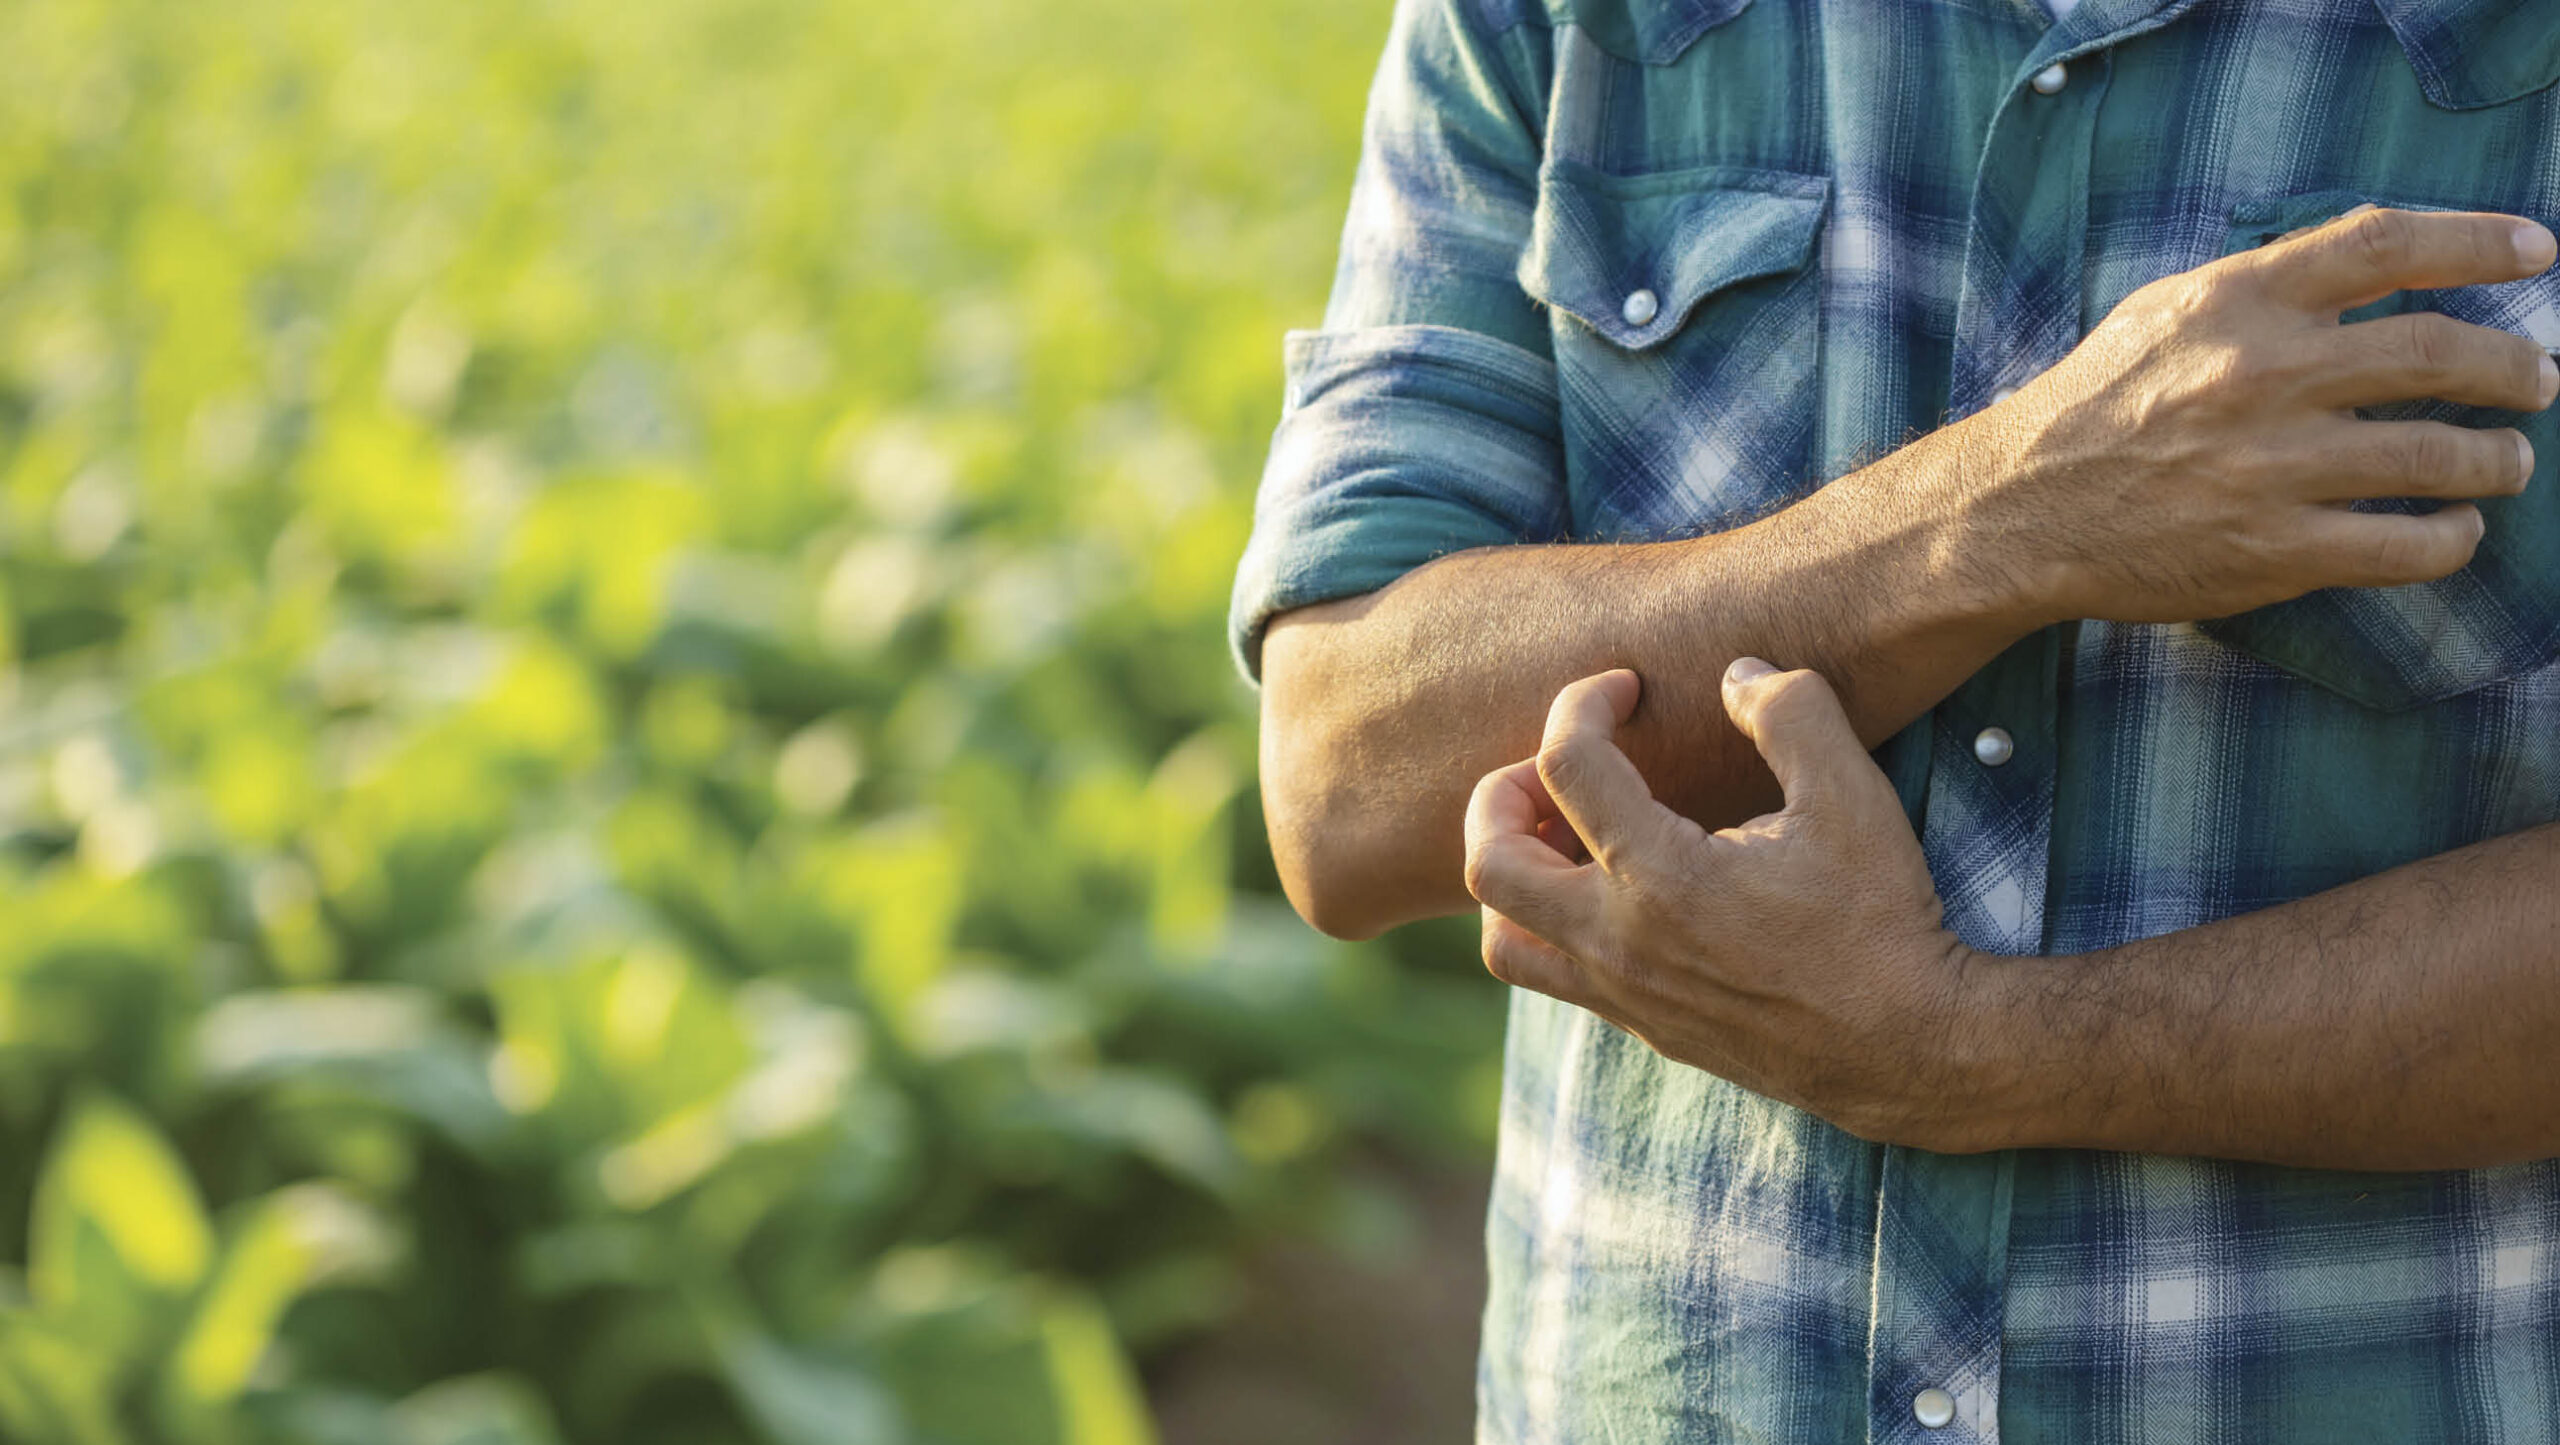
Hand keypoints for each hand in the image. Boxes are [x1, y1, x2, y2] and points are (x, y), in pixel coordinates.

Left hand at [1462, 659, 1990, 1147]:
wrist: (1907, 1047)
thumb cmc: (1881, 917)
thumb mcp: (1851, 795)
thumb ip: (1791, 711)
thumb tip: (1735, 674)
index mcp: (1661, 877)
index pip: (1566, 763)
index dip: (1584, 701)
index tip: (1626, 688)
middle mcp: (1619, 942)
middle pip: (1489, 862)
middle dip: (1501, 792)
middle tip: (1557, 763)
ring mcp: (1622, 993)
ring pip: (1500, 936)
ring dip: (1511, 870)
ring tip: (1563, 830)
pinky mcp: (1640, 1024)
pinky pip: (1548, 974)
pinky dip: (1545, 921)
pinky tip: (1608, 884)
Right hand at [1953, 205, 2558, 623]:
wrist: (2019, 510)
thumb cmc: (2093, 407)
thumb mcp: (2164, 314)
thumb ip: (2262, 289)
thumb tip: (2368, 271)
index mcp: (2236, 303)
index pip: (2386, 245)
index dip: (2478, 241)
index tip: (2536, 250)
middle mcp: (2261, 376)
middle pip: (2438, 352)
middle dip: (2514, 367)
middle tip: (2537, 380)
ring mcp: (2272, 468)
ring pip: (2440, 456)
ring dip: (2498, 458)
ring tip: (2507, 461)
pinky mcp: (2273, 550)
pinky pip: (2406, 546)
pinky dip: (2452, 537)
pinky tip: (2455, 530)